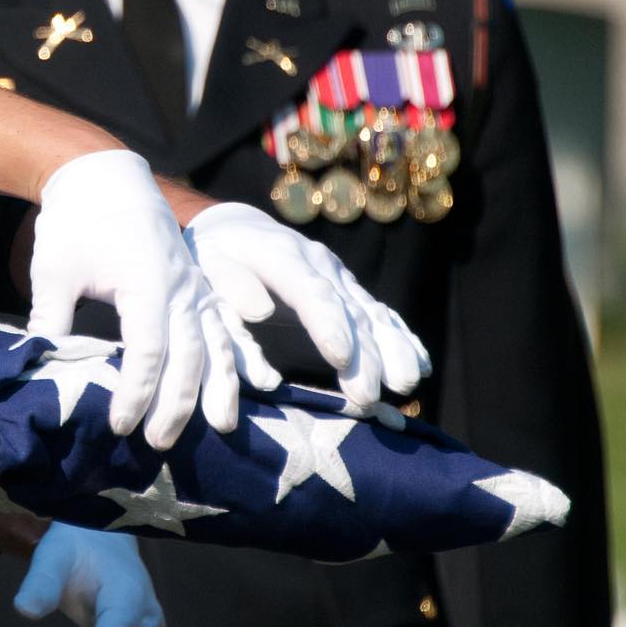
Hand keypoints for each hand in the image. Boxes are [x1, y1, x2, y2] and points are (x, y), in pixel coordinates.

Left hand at [29, 150, 206, 446]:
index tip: (119, 424)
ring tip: (219, 428)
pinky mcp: (198, 285)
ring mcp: (194, 284)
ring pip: (217, 343)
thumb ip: (51, 319)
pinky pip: (223, 327)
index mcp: (146, 280)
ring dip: (217, 387)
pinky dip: (231, 359)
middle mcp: (180, 285)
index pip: (148, 350)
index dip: (136, 392)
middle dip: (176, 403)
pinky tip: (234, 388)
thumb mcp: (54, 270)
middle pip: (189, 355)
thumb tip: (38, 365)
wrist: (105, 176)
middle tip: (159, 443)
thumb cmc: (75, 222)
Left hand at [183, 203, 430, 412]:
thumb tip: (260, 312)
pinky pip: (381, 315)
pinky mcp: (350, 291)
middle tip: (367, 396)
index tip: (341, 359)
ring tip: (404, 385)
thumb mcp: (206, 264)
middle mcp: (318, 264)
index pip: (310, 291)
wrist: (236, 230)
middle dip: (364, 354)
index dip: (328, 324)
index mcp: (279, 255)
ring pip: (373, 314)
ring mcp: (340, 277)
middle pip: (349, 310)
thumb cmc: (214, 257)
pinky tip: (419, 365)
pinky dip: (402, 340)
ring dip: (392, 351)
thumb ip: (230, 286)